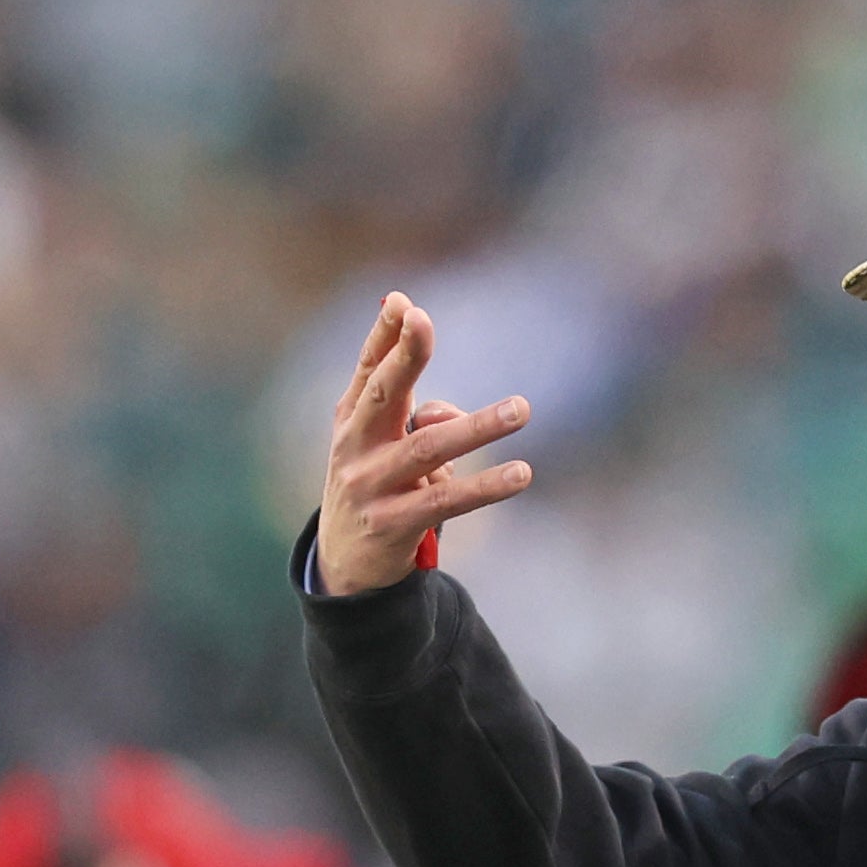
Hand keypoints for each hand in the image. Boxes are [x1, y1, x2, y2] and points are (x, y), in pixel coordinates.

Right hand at [314, 292, 534, 596]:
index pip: (368, 369)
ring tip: (522, 409)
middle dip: (403, 356)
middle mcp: (354, 447)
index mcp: (352, 419)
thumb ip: (418, 416)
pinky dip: (486, 486)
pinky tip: (520, 473)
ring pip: (428, 448)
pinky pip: (447, 501)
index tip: (402, 302)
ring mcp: (370, 486)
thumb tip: (455, 414)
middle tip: (424, 321)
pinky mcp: (393, 524)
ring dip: (477, 427)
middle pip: (383, 395)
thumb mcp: (384, 447)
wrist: (344, 563)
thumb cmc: (375, 486)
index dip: (383, 335)